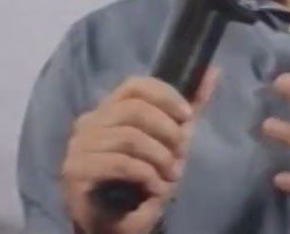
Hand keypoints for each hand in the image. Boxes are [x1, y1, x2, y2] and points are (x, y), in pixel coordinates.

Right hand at [61, 68, 218, 233]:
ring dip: (159, 157)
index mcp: (108, 110)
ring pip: (129, 137)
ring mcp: (78, 147)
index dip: (165, 96)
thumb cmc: (142, 182)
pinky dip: (146, 175)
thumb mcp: (170, 143)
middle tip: (181, 155)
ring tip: (171, 176)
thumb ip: (187, 111)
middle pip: (135, 110)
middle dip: (167, 132)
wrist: (115, 225)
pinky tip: (155, 188)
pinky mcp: (76, 171)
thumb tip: (213, 71)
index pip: (135, 85)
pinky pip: (119, 163)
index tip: (187, 117)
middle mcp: (88, 122)